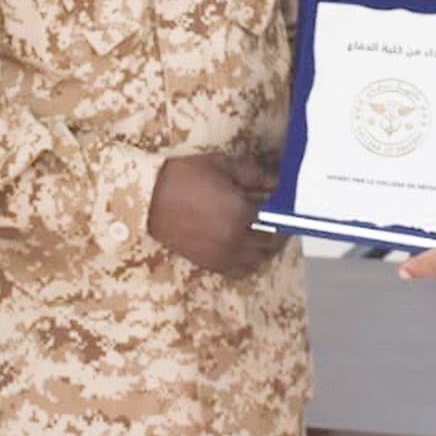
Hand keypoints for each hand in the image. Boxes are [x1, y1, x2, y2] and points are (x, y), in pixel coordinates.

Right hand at [148, 154, 284, 277]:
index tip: (287, 205)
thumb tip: (278, 182)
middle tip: (280, 218)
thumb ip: (256, 174)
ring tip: (266, 233)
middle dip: (279, 230)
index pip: (277, 219)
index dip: (285, 212)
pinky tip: (248, 248)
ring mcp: (222, 254)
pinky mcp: (209, 263)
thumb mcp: (223, 165)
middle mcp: (235, 239)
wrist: (148, 198)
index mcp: (241, 213)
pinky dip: (249, 262)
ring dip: (267, 247)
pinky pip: (239, 270)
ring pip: (258, 259)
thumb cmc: (183, 177)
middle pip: (271, 242)